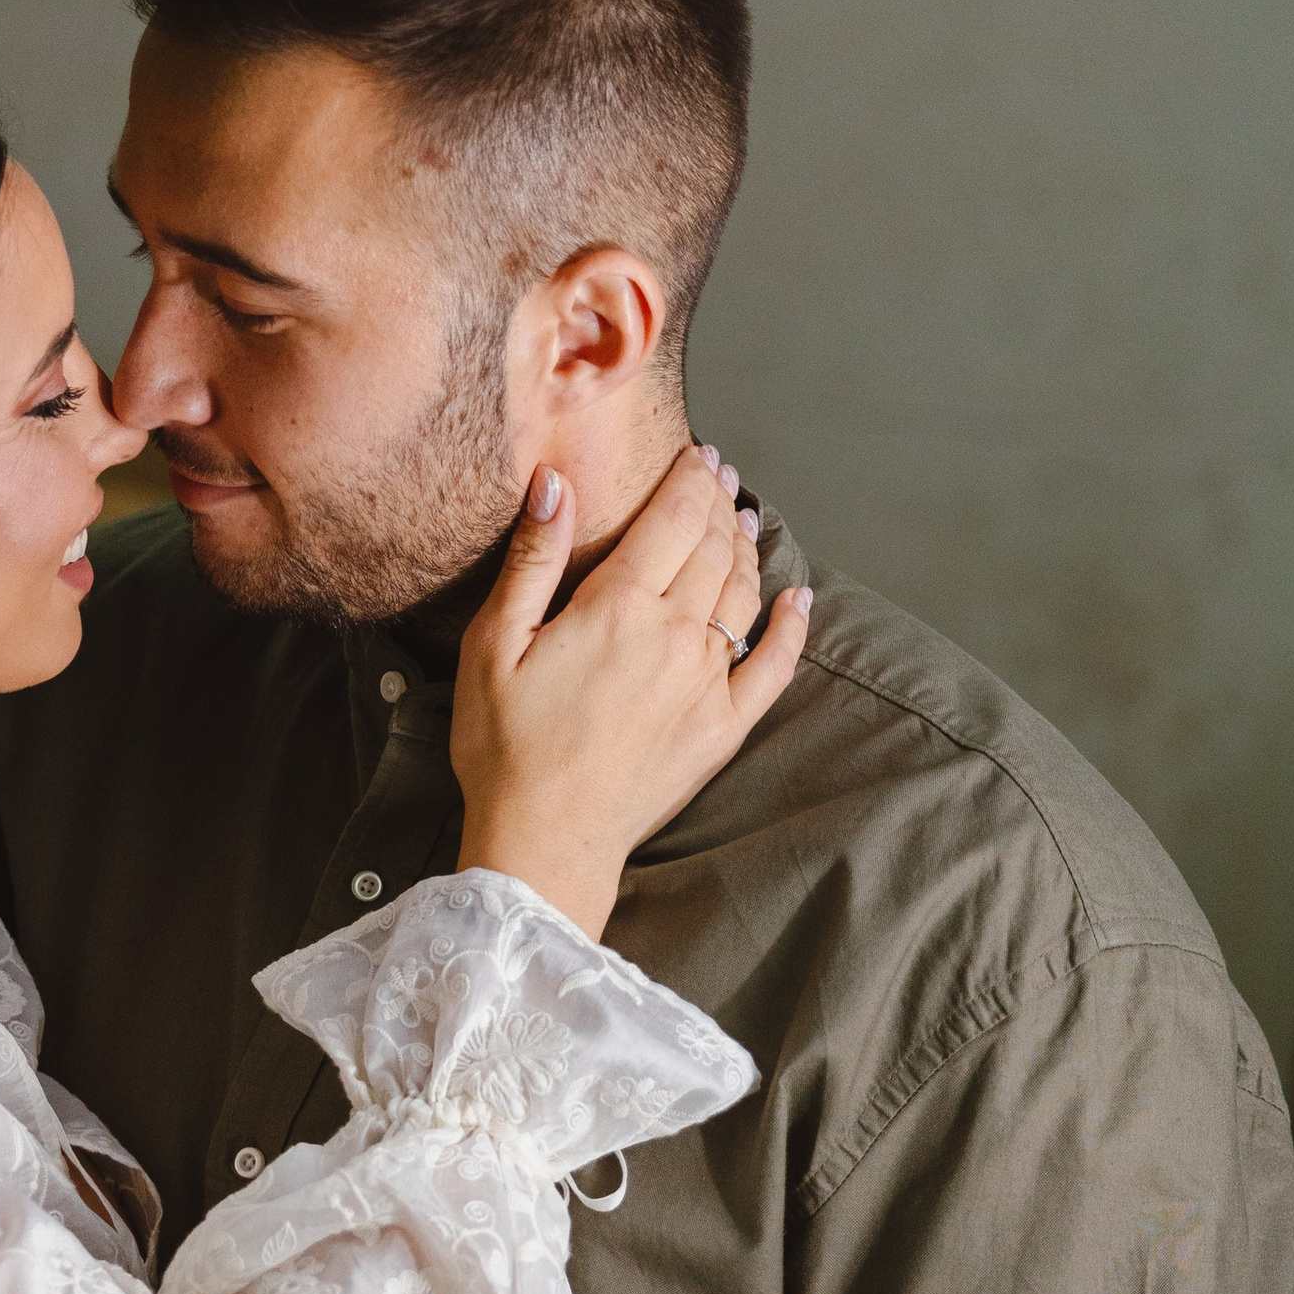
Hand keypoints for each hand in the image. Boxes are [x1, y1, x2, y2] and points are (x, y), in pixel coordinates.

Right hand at [452, 442, 810, 936]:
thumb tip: (556, 484)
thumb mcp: (495, 644)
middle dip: (719, 503)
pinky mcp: (722, 727)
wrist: (546, 841)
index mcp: (620, 606)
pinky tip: (798, 598)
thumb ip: (532, 560)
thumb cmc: (506, 746)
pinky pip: (774, 666)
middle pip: (714, 548)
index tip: (698, 452)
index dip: (690, 477)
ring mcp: (707, 682)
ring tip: (744, 520)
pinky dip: (791, 626)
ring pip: (744, 594)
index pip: (673, 518)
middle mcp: (676, 635)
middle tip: (720, 475)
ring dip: (748, 549)